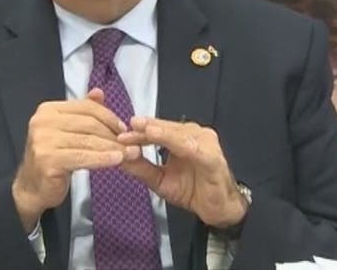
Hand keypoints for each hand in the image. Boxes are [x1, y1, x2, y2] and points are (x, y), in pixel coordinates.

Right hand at [12, 89, 141, 232]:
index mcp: (48, 110)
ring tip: (131, 153)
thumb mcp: (67, 132)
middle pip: (89, 123)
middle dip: (113, 133)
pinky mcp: (48, 160)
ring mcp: (43, 140)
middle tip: (132, 143)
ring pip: (88, 140)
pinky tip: (117, 160)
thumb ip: (82, 112)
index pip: (86, 107)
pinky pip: (84, 156)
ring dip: (113, 147)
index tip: (124, 128)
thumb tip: (99, 92)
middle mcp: (43, 122)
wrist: (32, 188)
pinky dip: (103, 158)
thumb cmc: (53, 159)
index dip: (108, 116)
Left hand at [116, 117, 247, 228]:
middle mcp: (193, 134)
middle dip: (144, 129)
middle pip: (165, 128)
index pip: (156, 130)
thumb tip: (119, 157)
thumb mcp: (160, 180)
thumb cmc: (193, 190)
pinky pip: (190, 146)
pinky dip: (173, 141)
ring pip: (176, 133)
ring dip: (157, 131)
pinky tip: (159, 137)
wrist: (218, 208)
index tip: (119, 135)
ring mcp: (204, 142)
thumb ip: (141, 167)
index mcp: (180, 137)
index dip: (138, 132)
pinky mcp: (211, 155)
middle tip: (125, 130)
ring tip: (140, 128)